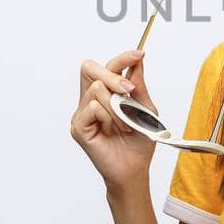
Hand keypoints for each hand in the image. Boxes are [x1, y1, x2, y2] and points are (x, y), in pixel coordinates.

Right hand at [70, 47, 159, 191]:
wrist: (134, 169)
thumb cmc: (139, 141)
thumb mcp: (145, 108)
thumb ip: (138, 85)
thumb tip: (137, 60)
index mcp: (104, 93)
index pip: (105, 66)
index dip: (121, 58)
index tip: (138, 54)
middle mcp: (89, 100)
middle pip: (90, 68)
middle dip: (113, 75)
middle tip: (129, 90)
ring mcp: (81, 113)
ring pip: (96, 89)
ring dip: (117, 107)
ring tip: (125, 124)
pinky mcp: (78, 127)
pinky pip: (93, 108)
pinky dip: (108, 118)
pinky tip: (112, 131)